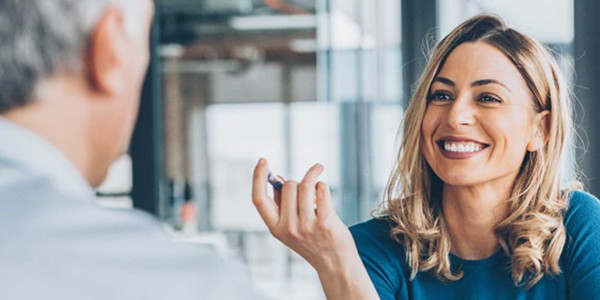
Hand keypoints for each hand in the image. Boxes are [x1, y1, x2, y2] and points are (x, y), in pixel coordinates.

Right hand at [252, 158, 378, 299]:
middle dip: (297, 182)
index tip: (263, 161)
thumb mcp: (291, 227)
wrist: (335, 264)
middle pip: (288, 187)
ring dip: (312, 177)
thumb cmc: (314, 241)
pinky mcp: (325, 222)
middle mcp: (288, 228)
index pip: (259, 199)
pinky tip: (323, 191)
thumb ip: (283, 205)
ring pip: (305, 186)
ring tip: (317, 180)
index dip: (258, 177)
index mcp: (276, 228)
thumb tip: (279, 178)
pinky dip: (322, 185)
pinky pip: (321, 190)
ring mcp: (307, 226)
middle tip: (306, 189)